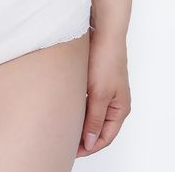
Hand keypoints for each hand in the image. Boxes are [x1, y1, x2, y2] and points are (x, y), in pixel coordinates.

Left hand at [76, 30, 131, 156]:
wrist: (103, 32)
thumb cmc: (105, 60)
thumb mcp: (99, 93)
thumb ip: (94, 118)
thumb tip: (89, 141)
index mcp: (120, 109)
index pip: (106, 137)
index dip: (89, 147)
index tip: (72, 151)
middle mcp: (114, 102)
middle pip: (99, 127)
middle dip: (83, 136)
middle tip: (65, 142)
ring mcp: (105, 91)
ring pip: (91, 113)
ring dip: (79, 121)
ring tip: (63, 127)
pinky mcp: (95, 80)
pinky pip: (87, 101)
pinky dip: (77, 107)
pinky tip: (65, 108)